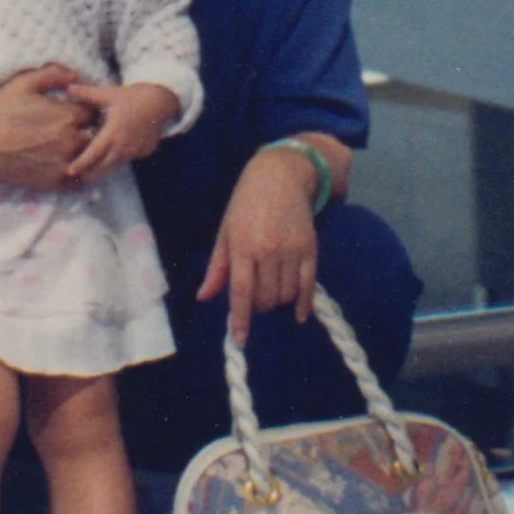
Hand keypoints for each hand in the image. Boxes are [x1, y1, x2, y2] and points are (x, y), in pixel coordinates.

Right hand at [0, 64, 93, 189]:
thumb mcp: (22, 83)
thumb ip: (53, 74)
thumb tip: (75, 75)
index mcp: (66, 116)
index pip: (93, 112)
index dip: (85, 110)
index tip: (75, 111)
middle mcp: (70, 141)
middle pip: (94, 136)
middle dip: (87, 130)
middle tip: (72, 129)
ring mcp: (62, 164)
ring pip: (87, 158)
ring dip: (83, 152)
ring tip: (69, 146)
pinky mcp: (52, 182)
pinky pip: (77, 179)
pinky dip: (76, 171)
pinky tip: (63, 163)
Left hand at [62, 82, 179, 184]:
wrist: (161, 101)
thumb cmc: (133, 97)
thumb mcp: (109, 94)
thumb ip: (87, 94)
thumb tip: (68, 88)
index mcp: (113, 133)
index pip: (93, 153)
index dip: (81, 163)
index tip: (69, 171)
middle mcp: (124, 146)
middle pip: (103, 167)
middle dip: (89, 173)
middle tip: (74, 178)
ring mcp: (135, 152)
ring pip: (115, 165)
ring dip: (102, 168)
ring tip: (88, 173)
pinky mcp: (143, 153)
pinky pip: (126, 159)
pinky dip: (116, 160)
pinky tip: (110, 157)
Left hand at [196, 143, 323, 336]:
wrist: (280, 174)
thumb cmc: (246, 203)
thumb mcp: (225, 231)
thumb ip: (217, 267)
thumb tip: (204, 297)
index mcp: (242, 246)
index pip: (241, 291)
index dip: (241, 318)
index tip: (240, 339)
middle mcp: (268, 250)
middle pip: (266, 297)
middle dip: (259, 306)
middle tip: (256, 298)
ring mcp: (291, 249)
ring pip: (286, 294)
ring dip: (278, 301)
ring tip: (272, 290)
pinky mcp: (310, 247)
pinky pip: (309, 284)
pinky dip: (303, 303)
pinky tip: (299, 314)